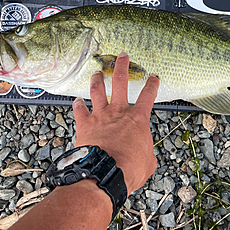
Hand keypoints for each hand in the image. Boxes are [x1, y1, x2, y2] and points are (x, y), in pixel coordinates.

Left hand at [72, 53, 158, 193]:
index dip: (152, 85)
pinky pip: (79, 110)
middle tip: (122, 56)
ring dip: (98, 79)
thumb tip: (147, 158)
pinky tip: (76, 101)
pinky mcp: (85, 124)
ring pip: (98, 90)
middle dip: (122, 66)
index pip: (148, 96)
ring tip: (97, 72)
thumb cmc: (128, 169)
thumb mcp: (148, 163)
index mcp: (138, 119)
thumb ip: (147, 155)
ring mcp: (101, 116)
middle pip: (121, 81)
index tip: (153, 77)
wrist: (105, 173)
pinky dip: (77, 105)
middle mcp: (119, 112)